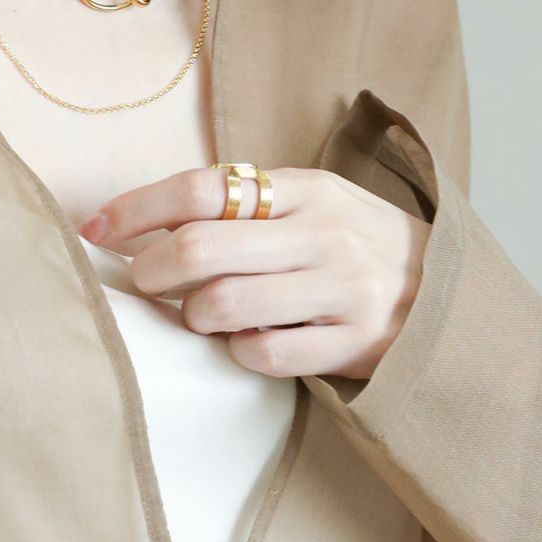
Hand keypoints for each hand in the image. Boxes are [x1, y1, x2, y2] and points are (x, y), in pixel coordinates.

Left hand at [78, 165, 430, 381]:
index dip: (136, 209)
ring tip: (199, 313)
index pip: (200, 187)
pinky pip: (265, 354)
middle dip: (151, 269)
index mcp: (302, 188)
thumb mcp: (309, 202)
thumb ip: (242, 204)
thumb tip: (145, 221)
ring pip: (224, 305)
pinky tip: (243, 342)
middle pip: (201, 248)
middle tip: (140, 280)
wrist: (448, 292)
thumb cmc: (352, 241)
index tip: (93, 228)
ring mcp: (340, 290)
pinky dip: (238, 351)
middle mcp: (321, 233)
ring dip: (193, 315)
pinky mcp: (354, 344)